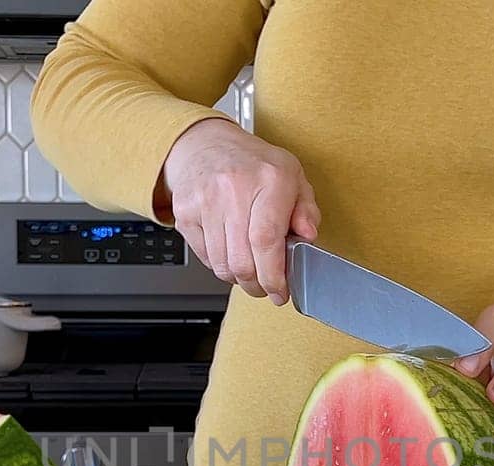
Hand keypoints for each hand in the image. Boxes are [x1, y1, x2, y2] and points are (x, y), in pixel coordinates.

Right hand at [159, 118, 320, 304]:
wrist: (204, 145)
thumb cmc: (252, 164)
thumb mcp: (292, 176)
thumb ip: (306, 209)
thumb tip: (308, 236)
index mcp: (269, 179)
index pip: (266, 241)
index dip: (273, 275)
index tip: (279, 291)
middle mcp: (234, 188)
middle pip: (242, 260)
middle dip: (257, 285)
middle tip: (266, 287)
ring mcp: (205, 201)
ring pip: (222, 265)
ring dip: (238, 279)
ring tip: (250, 271)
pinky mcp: (185, 214)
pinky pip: (205, 258)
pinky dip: (220, 265)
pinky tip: (231, 253)